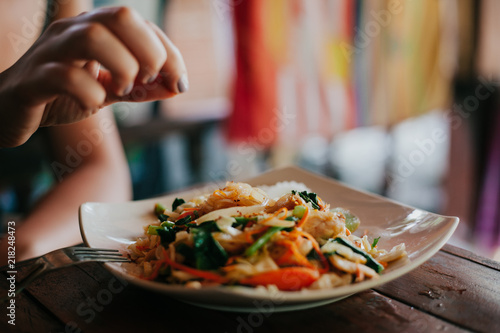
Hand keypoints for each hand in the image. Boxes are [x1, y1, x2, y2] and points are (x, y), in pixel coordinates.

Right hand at [0, 6, 187, 147]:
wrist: (9, 111)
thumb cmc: (63, 95)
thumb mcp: (109, 90)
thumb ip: (142, 88)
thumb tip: (177, 87)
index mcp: (93, 29)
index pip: (140, 24)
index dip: (169, 52)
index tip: (179, 83)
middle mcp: (71, 32)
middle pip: (120, 16)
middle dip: (150, 52)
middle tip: (148, 80)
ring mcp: (49, 53)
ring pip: (92, 37)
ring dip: (123, 67)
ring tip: (123, 89)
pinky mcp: (31, 81)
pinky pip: (65, 77)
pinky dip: (91, 93)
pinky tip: (94, 104)